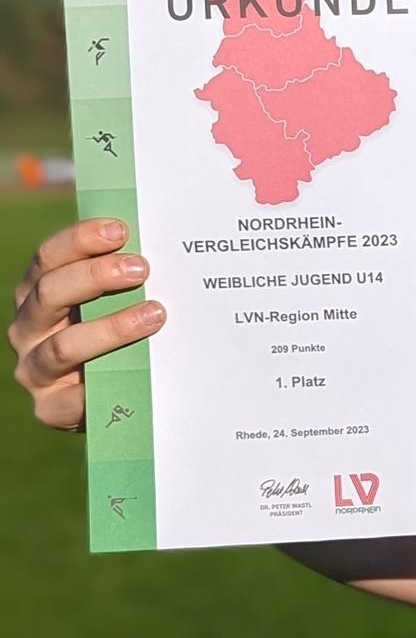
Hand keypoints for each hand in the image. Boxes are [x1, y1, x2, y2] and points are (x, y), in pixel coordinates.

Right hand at [8, 218, 165, 431]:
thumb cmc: (117, 339)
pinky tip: (135, 376)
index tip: (120, 229)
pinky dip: (102, 385)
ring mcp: (34, 369)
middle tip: (142, 268)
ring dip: (111, 328)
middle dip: (96, 277)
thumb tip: (166, 246)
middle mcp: (27, 327)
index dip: (80, 240)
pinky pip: (74, 398)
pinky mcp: (50, 407)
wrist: (109, 401)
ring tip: (155, 314)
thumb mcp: (113, 304)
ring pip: (64, 345)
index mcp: (38, 292)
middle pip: (50, 293)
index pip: (48, 258)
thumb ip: (124, 280)